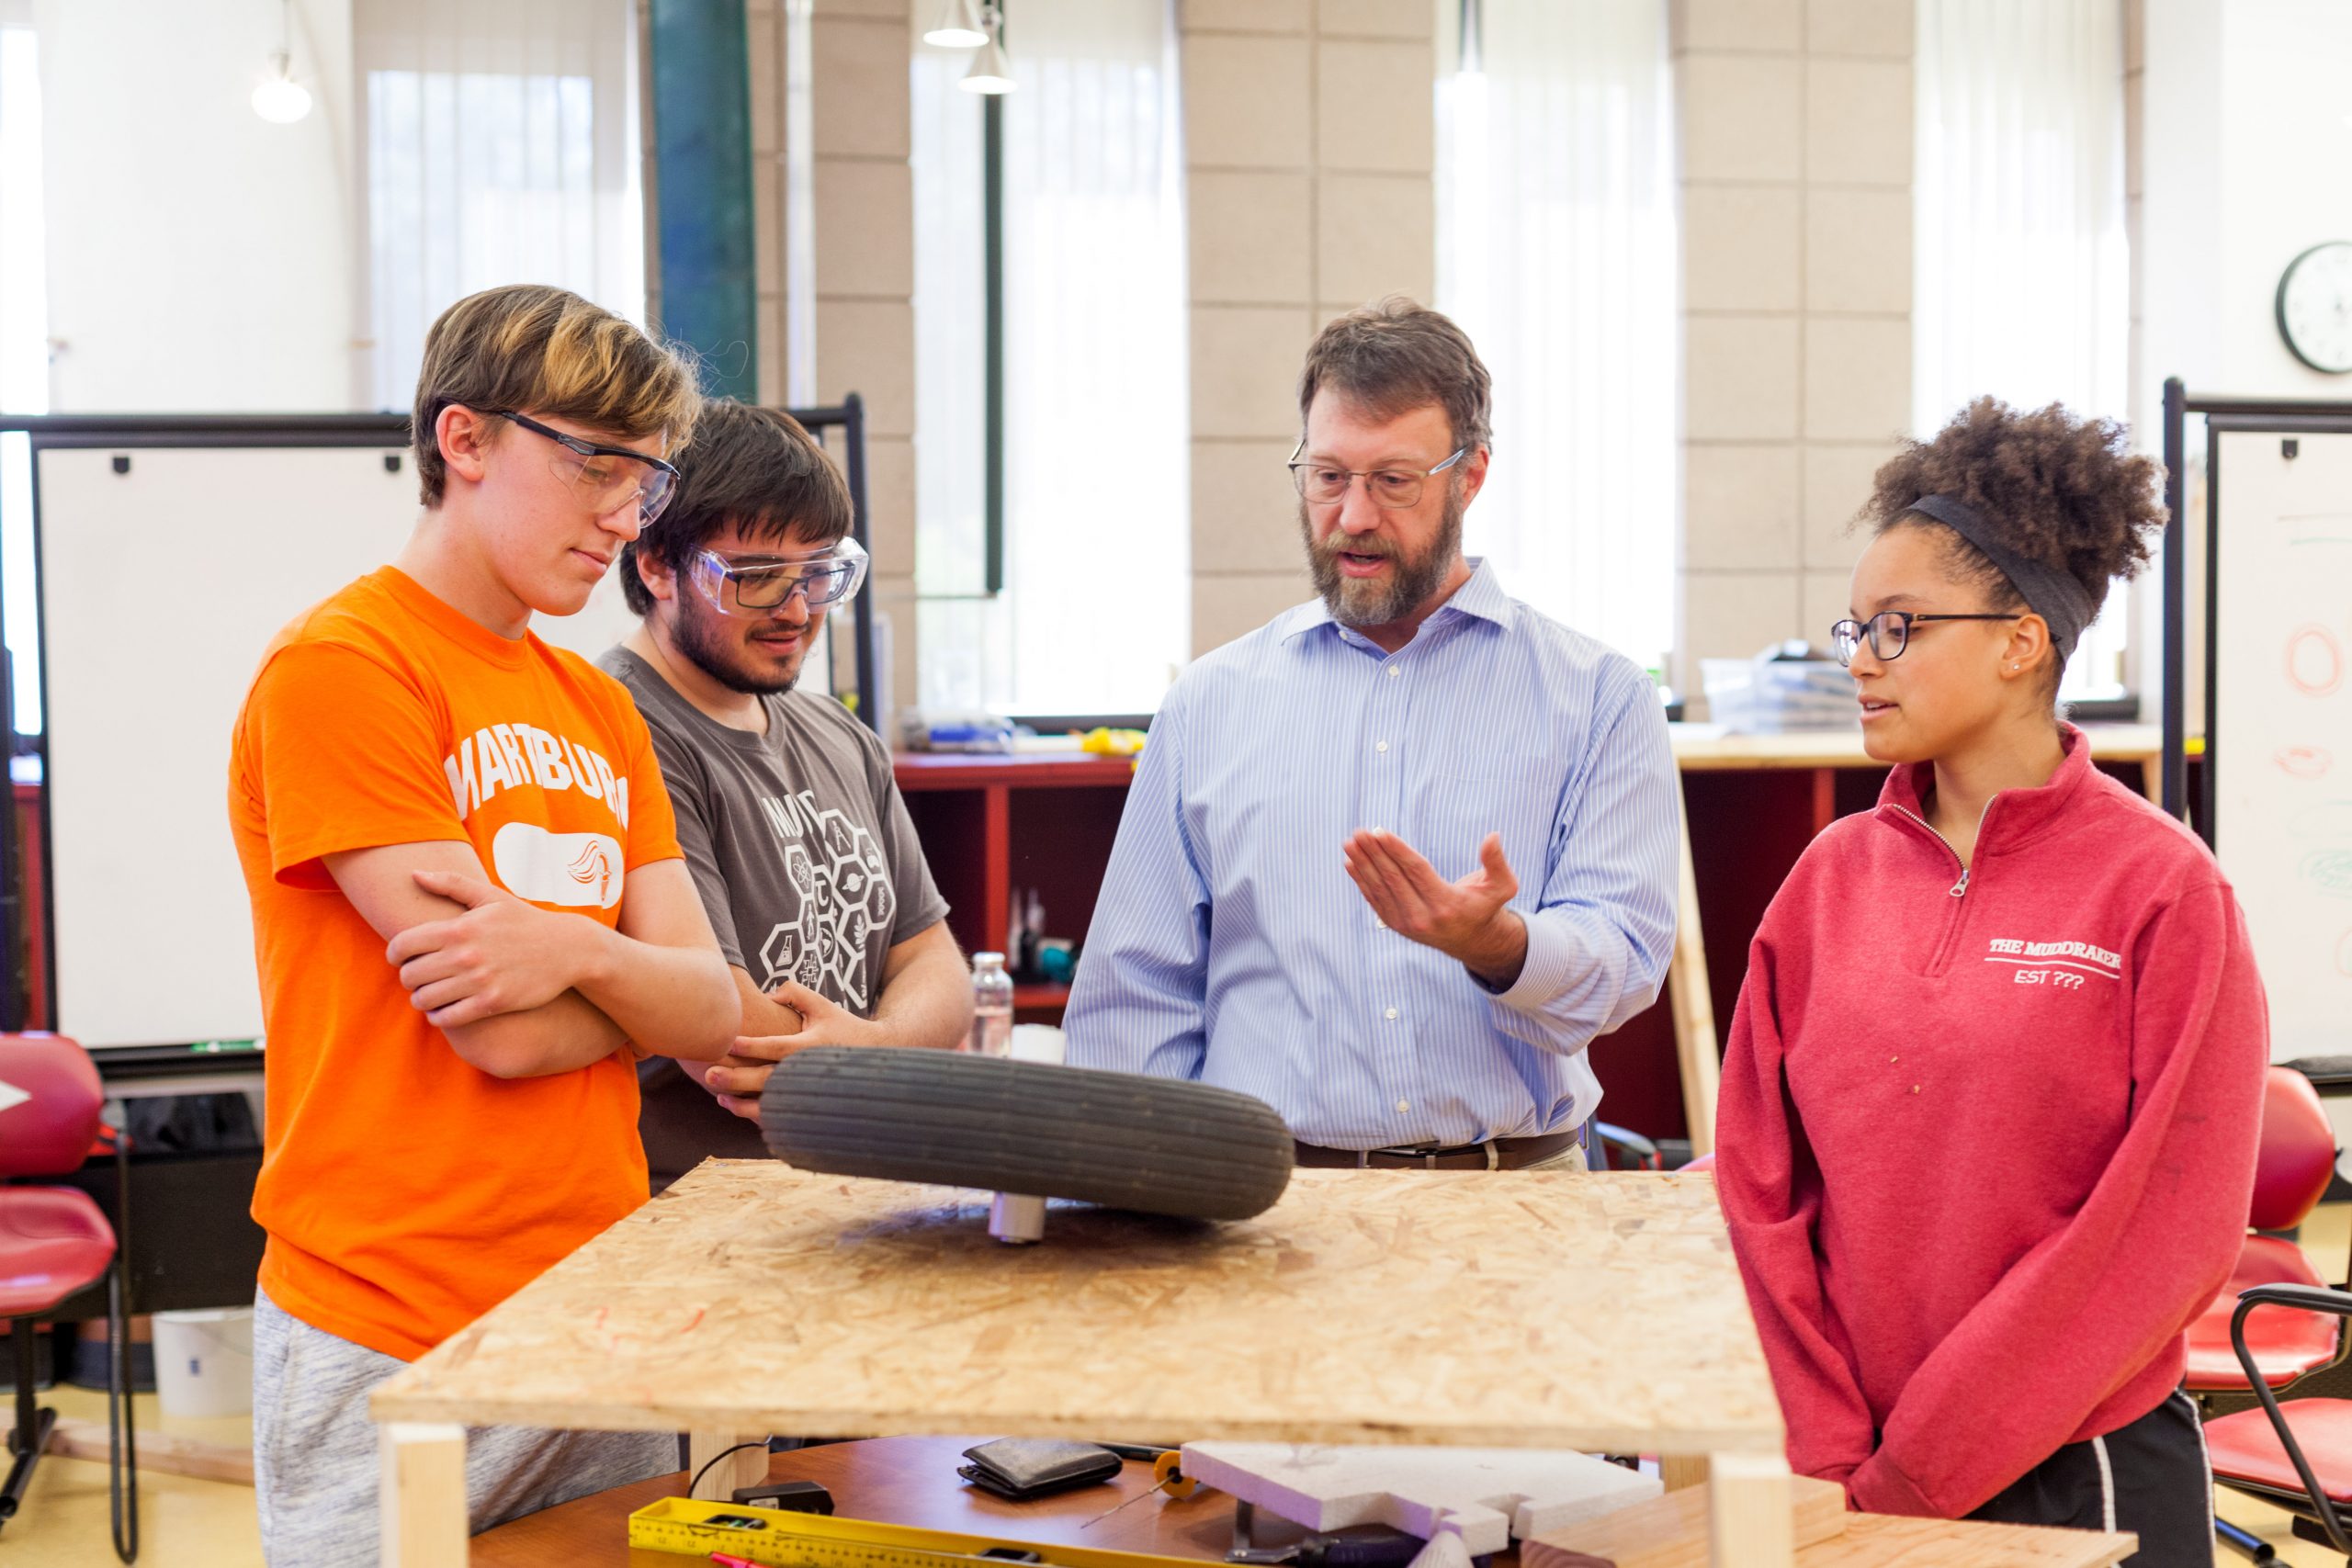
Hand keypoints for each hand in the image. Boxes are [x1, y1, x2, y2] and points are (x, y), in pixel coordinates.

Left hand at [386, 870, 595, 1027]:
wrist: (567, 949)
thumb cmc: (524, 921)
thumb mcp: (490, 896)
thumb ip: (450, 883)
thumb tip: (414, 874)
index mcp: (458, 928)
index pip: (401, 946)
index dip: (394, 954)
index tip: (402, 957)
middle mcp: (465, 955)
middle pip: (409, 975)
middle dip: (408, 977)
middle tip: (419, 977)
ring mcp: (478, 981)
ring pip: (424, 999)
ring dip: (421, 999)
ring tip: (430, 994)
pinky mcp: (492, 1003)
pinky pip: (448, 1018)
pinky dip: (439, 1016)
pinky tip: (444, 1009)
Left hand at [704, 982, 889, 1118]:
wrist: (875, 1056)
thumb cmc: (842, 1026)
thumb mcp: (822, 1004)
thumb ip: (794, 993)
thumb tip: (766, 995)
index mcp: (811, 1045)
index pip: (777, 1046)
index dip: (752, 1045)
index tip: (729, 1042)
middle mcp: (809, 1072)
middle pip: (768, 1079)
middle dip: (738, 1079)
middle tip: (710, 1074)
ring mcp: (810, 1092)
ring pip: (772, 1105)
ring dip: (743, 1104)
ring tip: (719, 1096)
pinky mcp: (810, 1106)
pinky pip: (781, 1116)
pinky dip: (758, 1115)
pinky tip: (736, 1107)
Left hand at [1342, 828, 1528, 986]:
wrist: (1472, 941)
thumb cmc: (1485, 906)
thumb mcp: (1502, 887)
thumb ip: (1497, 862)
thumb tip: (1493, 835)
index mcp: (1447, 904)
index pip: (1416, 872)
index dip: (1396, 850)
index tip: (1379, 832)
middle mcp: (1424, 917)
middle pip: (1394, 879)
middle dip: (1374, 854)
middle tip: (1359, 832)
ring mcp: (1407, 924)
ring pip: (1380, 889)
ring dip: (1363, 864)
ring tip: (1350, 842)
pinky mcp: (1397, 925)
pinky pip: (1375, 899)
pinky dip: (1361, 881)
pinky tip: (1350, 862)